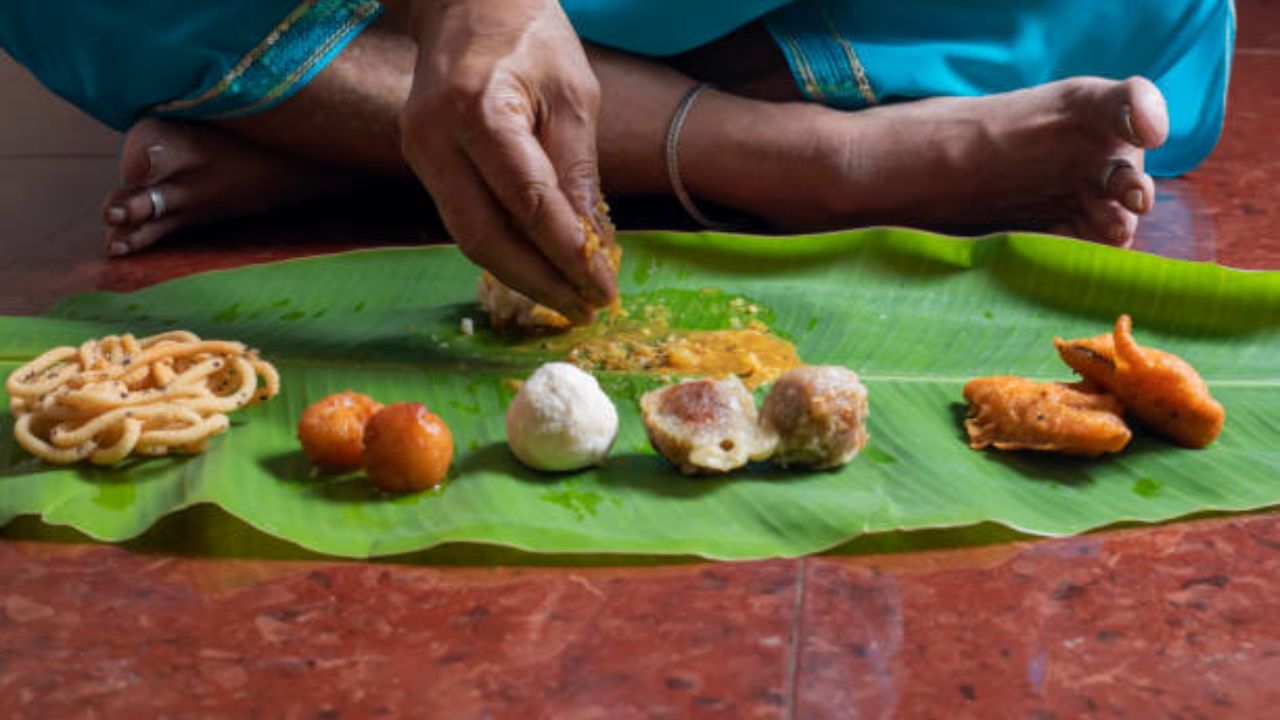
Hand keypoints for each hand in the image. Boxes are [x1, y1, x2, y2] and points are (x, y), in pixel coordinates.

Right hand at [401, 0, 613, 321]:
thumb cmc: (530, 36)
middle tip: (585, 308)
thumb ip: (578, 171)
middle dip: (540, 282)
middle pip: (485, 237)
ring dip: (521, 276)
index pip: (528, 204)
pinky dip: (503, 249)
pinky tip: (539, 267)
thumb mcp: (573, 95)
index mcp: (479, 111)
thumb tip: (593, 246)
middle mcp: (435, 138)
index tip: (604, 289)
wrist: (467, 2)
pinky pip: (464, 219)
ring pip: (469, 238)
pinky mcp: (422, 163)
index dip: (568, 255)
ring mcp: (419, 153)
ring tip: (568, 298)